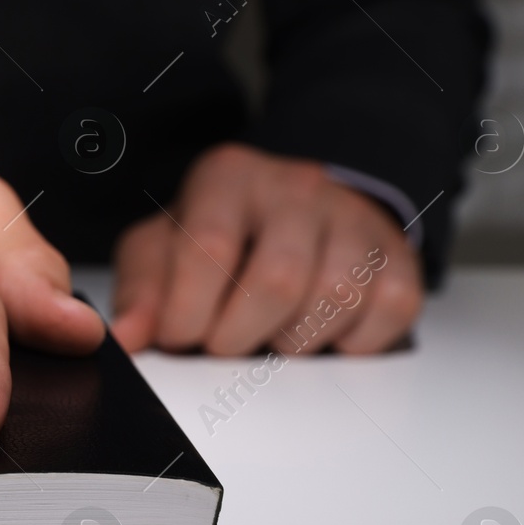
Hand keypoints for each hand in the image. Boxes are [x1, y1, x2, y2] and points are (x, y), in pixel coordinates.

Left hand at [110, 143, 421, 355]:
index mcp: (229, 178)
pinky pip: (387, 313)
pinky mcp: (397, 257)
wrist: (295, 211)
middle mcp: (297, 187)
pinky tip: (319, 336)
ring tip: (268, 339)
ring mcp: (354, 220)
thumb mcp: (162, 249)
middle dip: (240, 336)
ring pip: (335, 299)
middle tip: (223, 347)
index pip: (209, 247)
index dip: (188, 311)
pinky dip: (350, 345)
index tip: (178, 338)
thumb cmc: (218, 236)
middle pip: (278, 281)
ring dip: (293, 343)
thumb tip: (126, 339)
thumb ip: (141, 291)